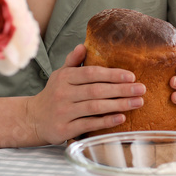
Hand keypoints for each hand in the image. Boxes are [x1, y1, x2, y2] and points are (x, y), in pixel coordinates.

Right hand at [27, 44, 145, 144]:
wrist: (33, 119)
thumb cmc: (54, 94)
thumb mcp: (60, 75)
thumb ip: (73, 62)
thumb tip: (83, 46)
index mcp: (64, 77)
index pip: (91, 73)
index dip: (112, 74)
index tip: (132, 76)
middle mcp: (63, 93)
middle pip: (96, 90)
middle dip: (121, 90)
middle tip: (141, 89)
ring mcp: (63, 112)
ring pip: (95, 107)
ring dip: (119, 105)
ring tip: (138, 102)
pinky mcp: (64, 129)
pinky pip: (89, 124)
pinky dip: (106, 121)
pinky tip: (121, 118)